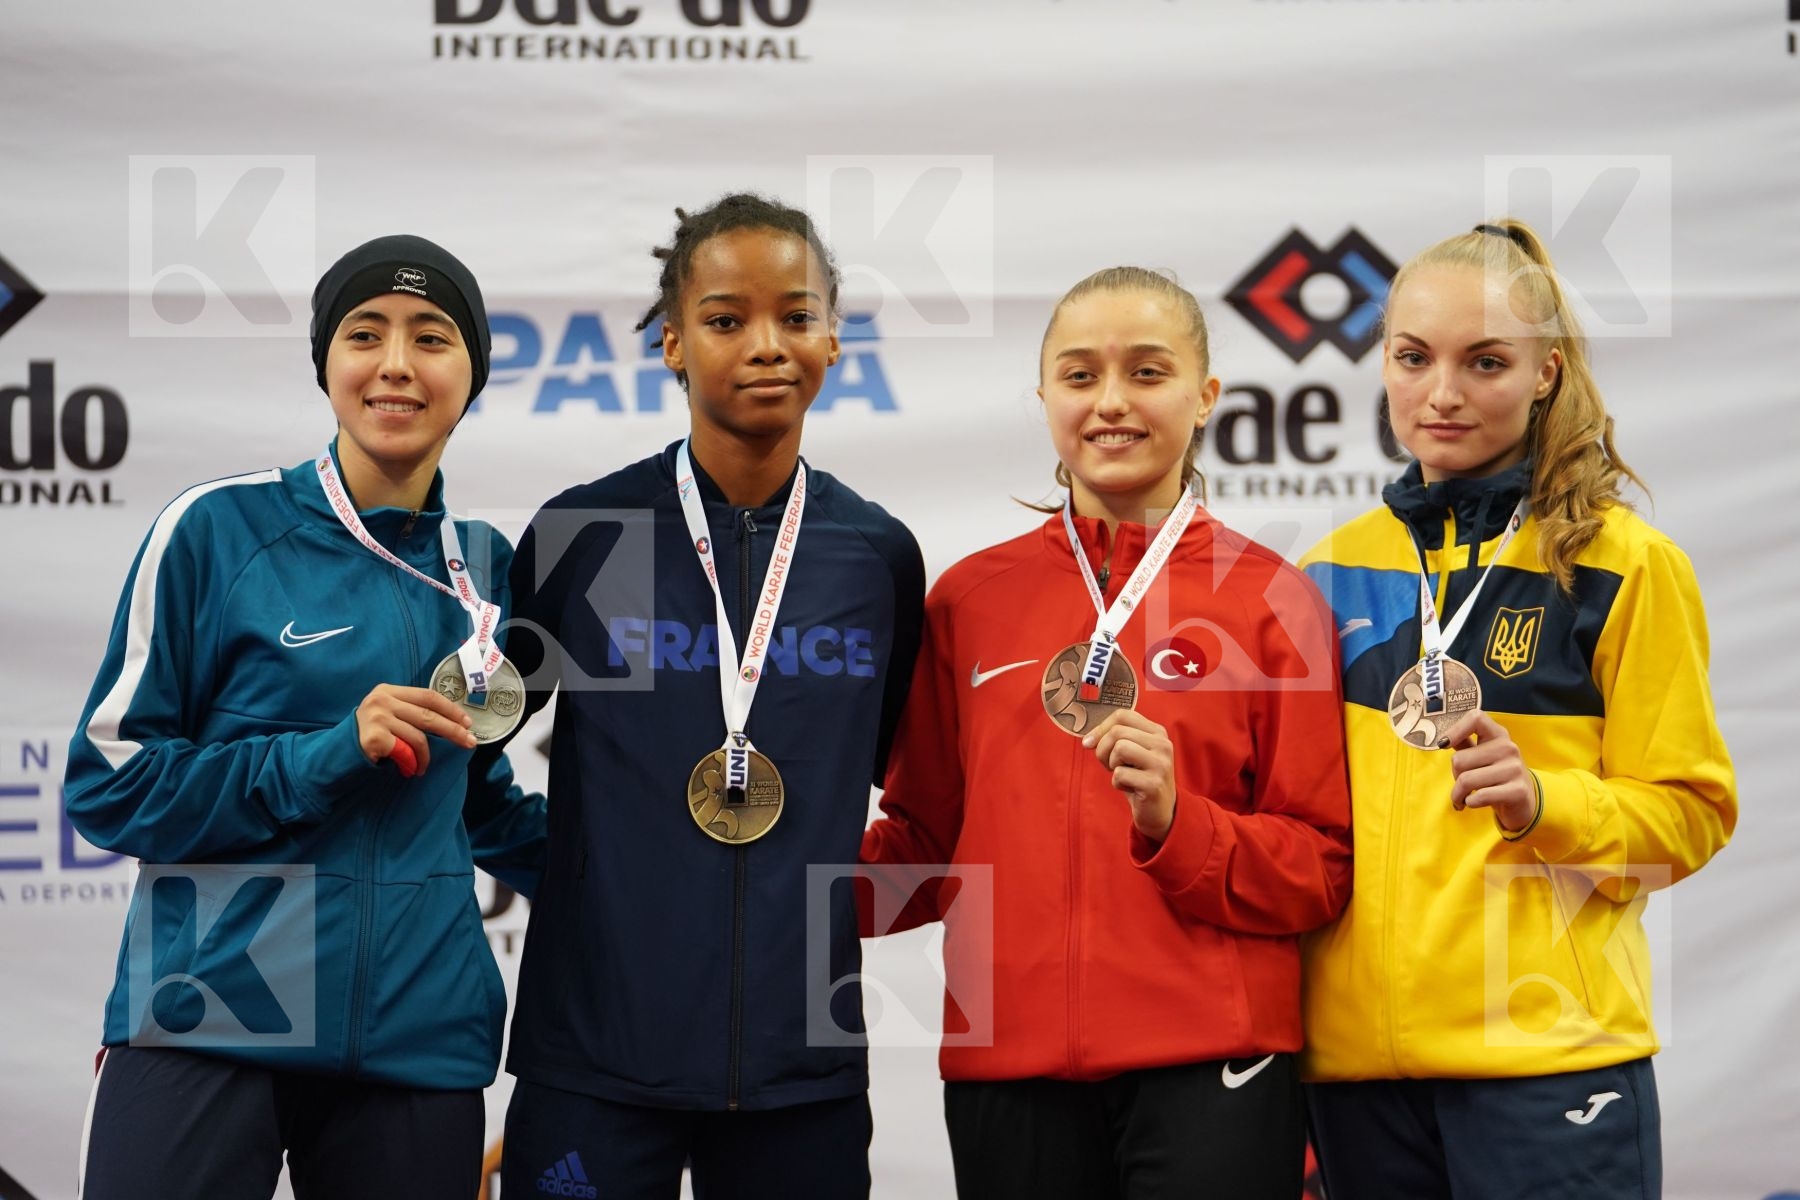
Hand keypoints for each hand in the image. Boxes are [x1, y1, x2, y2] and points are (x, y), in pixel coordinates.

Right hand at [355, 683, 475, 774]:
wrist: (337, 752)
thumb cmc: (369, 733)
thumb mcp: (387, 713)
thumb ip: (410, 710)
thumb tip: (452, 721)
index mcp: (389, 690)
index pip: (428, 696)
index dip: (451, 709)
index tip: (467, 722)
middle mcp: (382, 700)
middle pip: (428, 715)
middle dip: (453, 730)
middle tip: (469, 742)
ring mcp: (377, 718)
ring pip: (418, 737)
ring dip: (426, 757)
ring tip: (423, 767)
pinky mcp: (374, 738)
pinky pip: (405, 752)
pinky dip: (412, 763)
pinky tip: (409, 769)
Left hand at [1082, 709, 1176, 841]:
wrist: (1160, 811)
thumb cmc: (1139, 778)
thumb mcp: (1131, 752)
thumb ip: (1114, 738)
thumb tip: (1087, 740)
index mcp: (1157, 732)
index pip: (1123, 715)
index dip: (1101, 728)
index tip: (1090, 743)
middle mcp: (1163, 744)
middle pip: (1118, 731)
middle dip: (1103, 749)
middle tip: (1110, 765)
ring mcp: (1161, 764)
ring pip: (1120, 748)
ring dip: (1112, 765)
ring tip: (1122, 774)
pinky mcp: (1153, 784)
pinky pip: (1119, 774)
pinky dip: (1117, 783)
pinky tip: (1130, 788)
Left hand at [1439, 709, 1536, 832]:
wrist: (1523, 802)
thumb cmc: (1496, 776)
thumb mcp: (1482, 756)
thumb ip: (1465, 744)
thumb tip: (1443, 739)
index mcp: (1497, 735)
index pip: (1476, 718)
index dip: (1455, 729)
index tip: (1444, 745)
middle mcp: (1508, 748)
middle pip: (1459, 760)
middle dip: (1454, 776)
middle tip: (1462, 785)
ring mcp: (1514, 768)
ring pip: (1466, 780)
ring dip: (1458, 795)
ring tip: (1463, 798)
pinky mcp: (1517, 790)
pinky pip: (1480, 796)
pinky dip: (1470, 803)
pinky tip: (1473, 803)